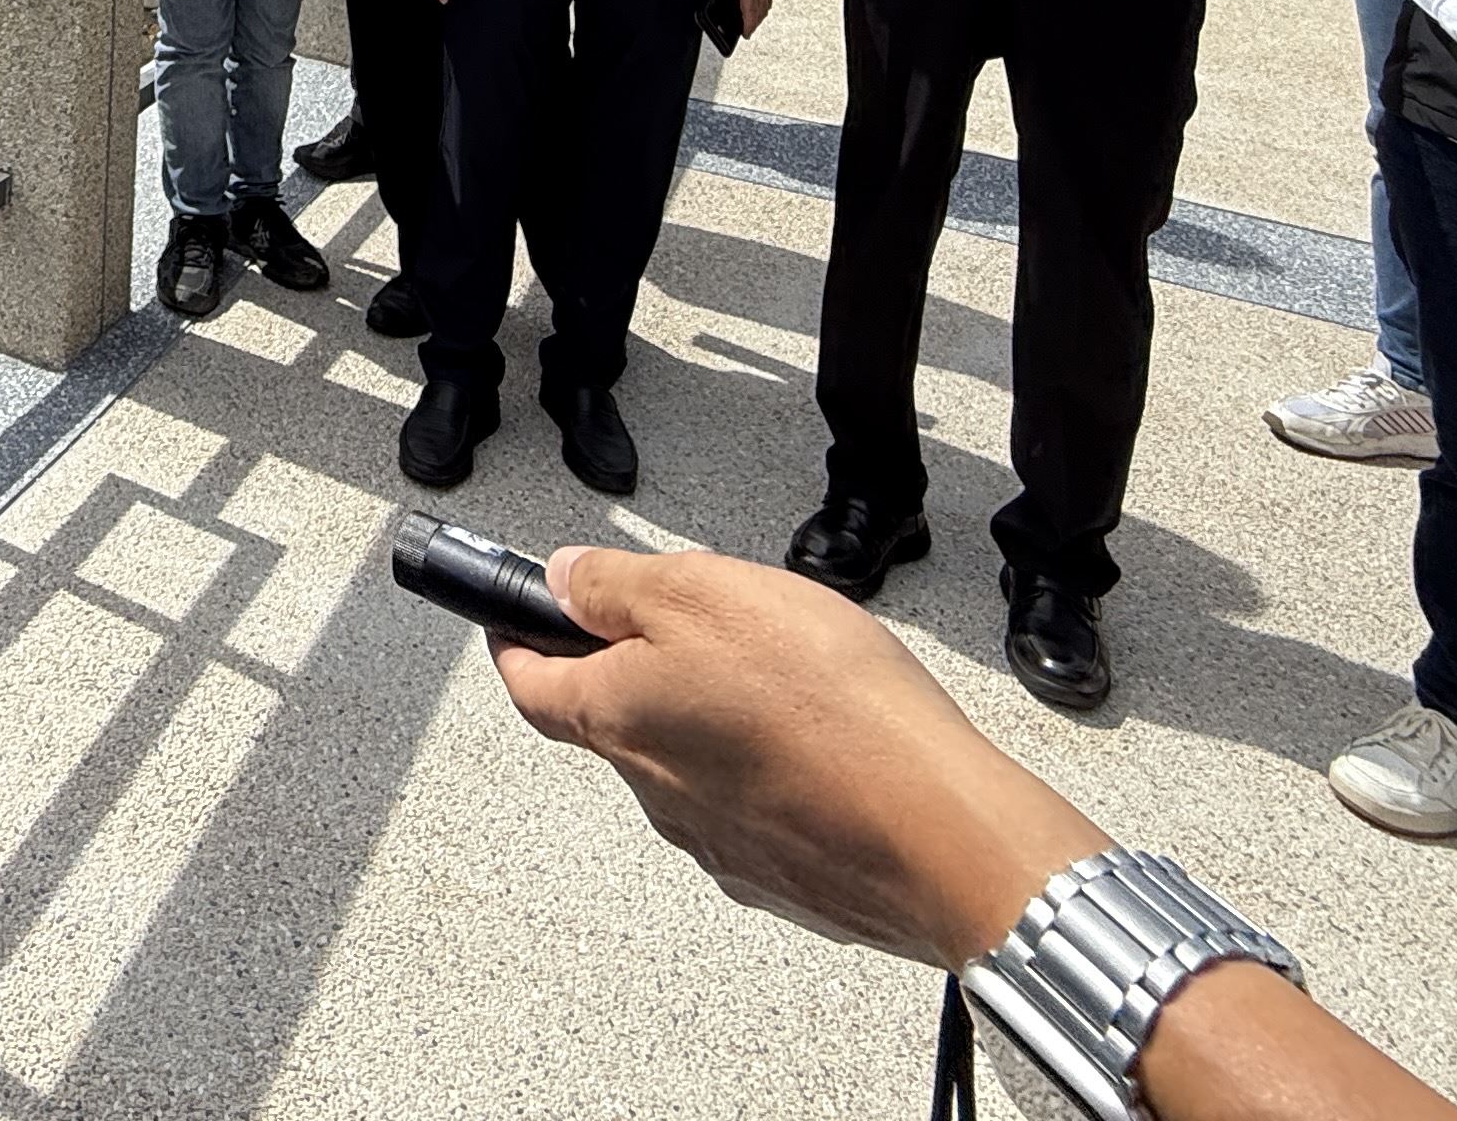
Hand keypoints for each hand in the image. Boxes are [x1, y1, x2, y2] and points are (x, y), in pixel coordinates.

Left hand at [490, 548, 1097, 966]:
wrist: (943, 834)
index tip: (513, 617)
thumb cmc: (829, 708)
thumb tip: (563, 579)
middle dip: (642, 672)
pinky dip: (776, 773)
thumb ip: (622, 585)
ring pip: (692, 766)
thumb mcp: (708, 594)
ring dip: (718, 722)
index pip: (528, 683)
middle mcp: (656, 793)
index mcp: (619, 719)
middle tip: (701, 628)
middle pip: (617, 721)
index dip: (516, 641)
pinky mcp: (786, 876)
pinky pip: (759, 810)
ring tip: (791, 682)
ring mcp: (721, 844)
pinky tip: (830, 746)